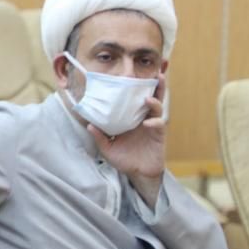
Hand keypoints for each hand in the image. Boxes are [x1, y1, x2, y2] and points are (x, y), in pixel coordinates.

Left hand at [87, 74, 165, 206]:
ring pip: (158, 107)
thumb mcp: (108, 148)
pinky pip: (158, 125)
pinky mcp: (158, 135)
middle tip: (158, 74)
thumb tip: (90, 125)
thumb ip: (100, 137)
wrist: (139, 174)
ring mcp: (152, 125)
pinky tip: (147, 123)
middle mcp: (143, 117)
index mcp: (132, 117)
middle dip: (156, 85)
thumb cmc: (125, 159)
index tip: (132, 75)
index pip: (135, 99)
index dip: (136, 87)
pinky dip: (154, 122)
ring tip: (148, 97)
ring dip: (155, 99)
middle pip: (152, 97)